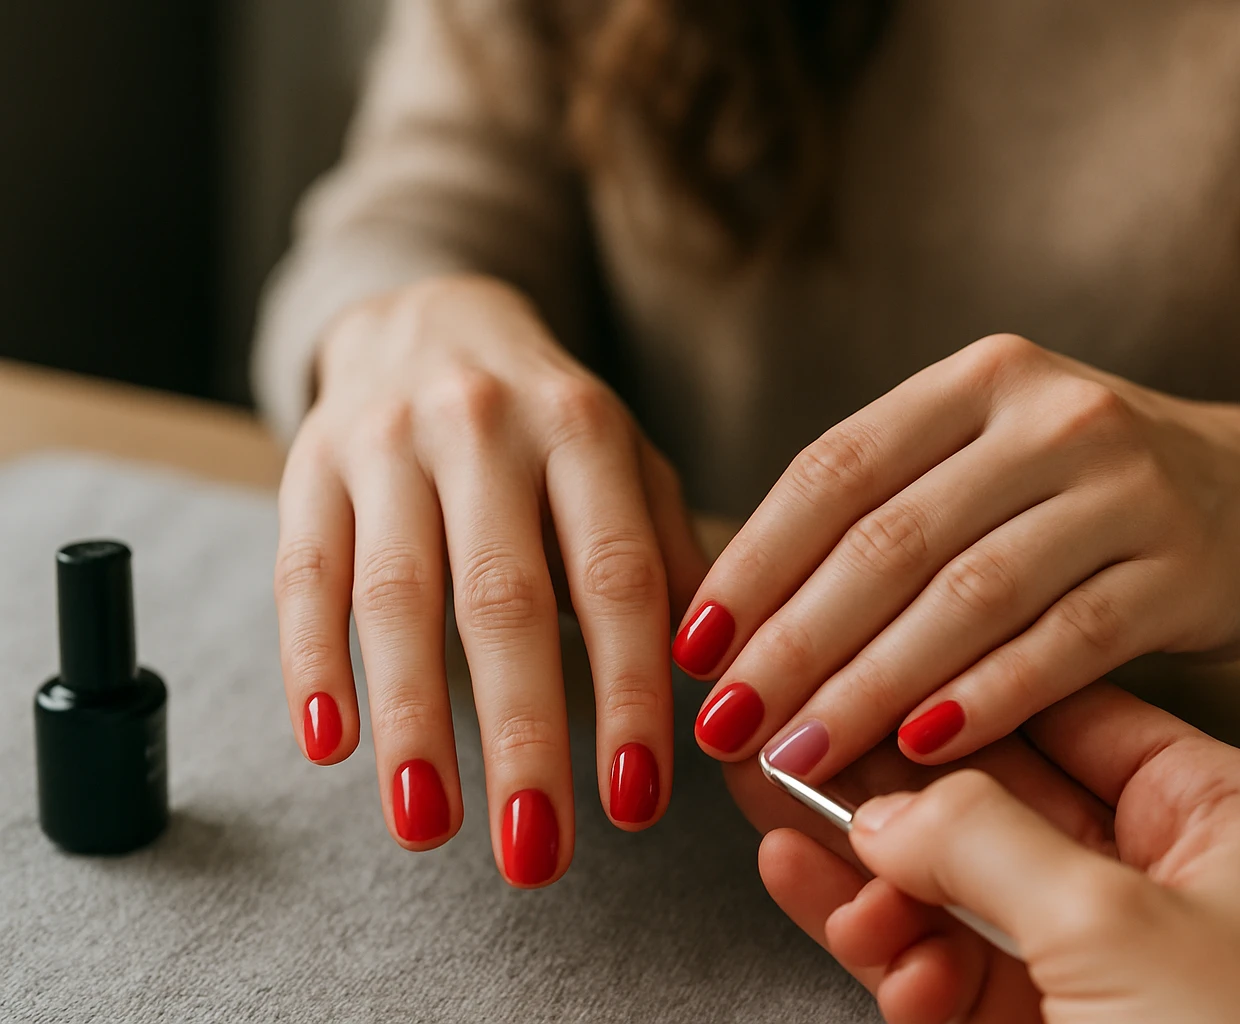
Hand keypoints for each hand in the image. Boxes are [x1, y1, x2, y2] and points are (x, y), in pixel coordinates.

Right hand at [273, 275, 705, 883]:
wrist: (429, 316)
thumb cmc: (549, 421)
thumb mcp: (628, 462)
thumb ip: (669, 556)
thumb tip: (717, 681)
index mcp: (585, 429)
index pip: (616, 577)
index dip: (629, 693)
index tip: (636, 803)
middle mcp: (485, 427)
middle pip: (504, 599)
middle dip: (523, 735)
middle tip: (536, 853)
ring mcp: (387, 443)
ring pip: (395, 595)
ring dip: (412, 723)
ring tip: (427, 829)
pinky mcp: (309, 466)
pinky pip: (304, 574)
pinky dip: (313, 664)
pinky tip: (330, 748)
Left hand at [677, 333, 1239, 777]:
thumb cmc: (1084, 492)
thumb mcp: (990, 460)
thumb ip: (887, 511)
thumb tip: (740, 617)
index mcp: (978, 379)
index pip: (834, 470)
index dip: (752, 563)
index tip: (691, 646)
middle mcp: (1050, 414)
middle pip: (891, 539)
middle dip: (794, 643)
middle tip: (726, 725)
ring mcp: (1125, 485)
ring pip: (969, 597)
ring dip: (872, 686)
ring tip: (801, 755)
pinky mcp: (1184, 565)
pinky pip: (1066, 643)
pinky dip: (987, 699)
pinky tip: (924, 750)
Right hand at [760, 684, 1239, 1023]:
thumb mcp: (1112, 924)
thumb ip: (982, 839)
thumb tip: (882, 806)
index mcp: (1216, 816)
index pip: (1066, 716)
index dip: (959, 697)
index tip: (864, 682)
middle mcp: (1156, 877)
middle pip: (994, 802)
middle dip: (894, 793)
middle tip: (797, 757)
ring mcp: (1095, 960)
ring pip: (955, 890)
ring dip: (879, 884)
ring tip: (802, 857)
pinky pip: (944, 970)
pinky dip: (890, 955)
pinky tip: (848, 930)